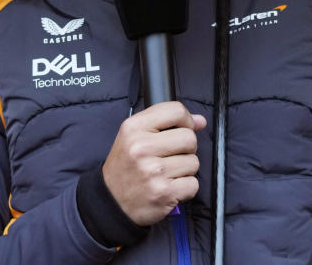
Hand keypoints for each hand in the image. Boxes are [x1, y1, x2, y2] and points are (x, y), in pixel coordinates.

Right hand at [101, 101, 206, 225]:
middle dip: (186, 148)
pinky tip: (169, 186)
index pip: (175, 110)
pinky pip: (193, 184)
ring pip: (193, 162)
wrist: (112, 201)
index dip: (186, 120)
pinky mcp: (165, 192)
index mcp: (133, 128)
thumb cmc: (126, 166)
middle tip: (172, 156)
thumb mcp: (134, 136)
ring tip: (167, 173)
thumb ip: (165, 123)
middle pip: (189, 138)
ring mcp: (154, 171)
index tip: (183, 128)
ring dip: (185, 169)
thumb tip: (200, 121)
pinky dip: (185, 187)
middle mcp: (142, 148)